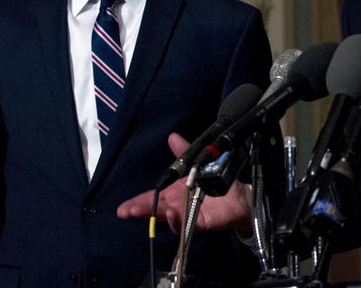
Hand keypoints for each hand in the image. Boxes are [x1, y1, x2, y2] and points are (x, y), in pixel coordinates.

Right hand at [117, 133, 252, 233]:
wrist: (238, 197)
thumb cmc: (213, 183)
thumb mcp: (196, 164)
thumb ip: (183, 152)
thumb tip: (172, 137)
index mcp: (173, 193)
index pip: (150, 199)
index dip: (136, 203)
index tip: (122, 208)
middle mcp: (177, 206)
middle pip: (156, 210)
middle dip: (141, 210)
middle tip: (127, 211)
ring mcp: (187, 215)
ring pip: (168, 218)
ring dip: (157, 215)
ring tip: (143, 211)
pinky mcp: (201, 222)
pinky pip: (187, 224)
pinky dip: (178, 221)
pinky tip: (171, 215)